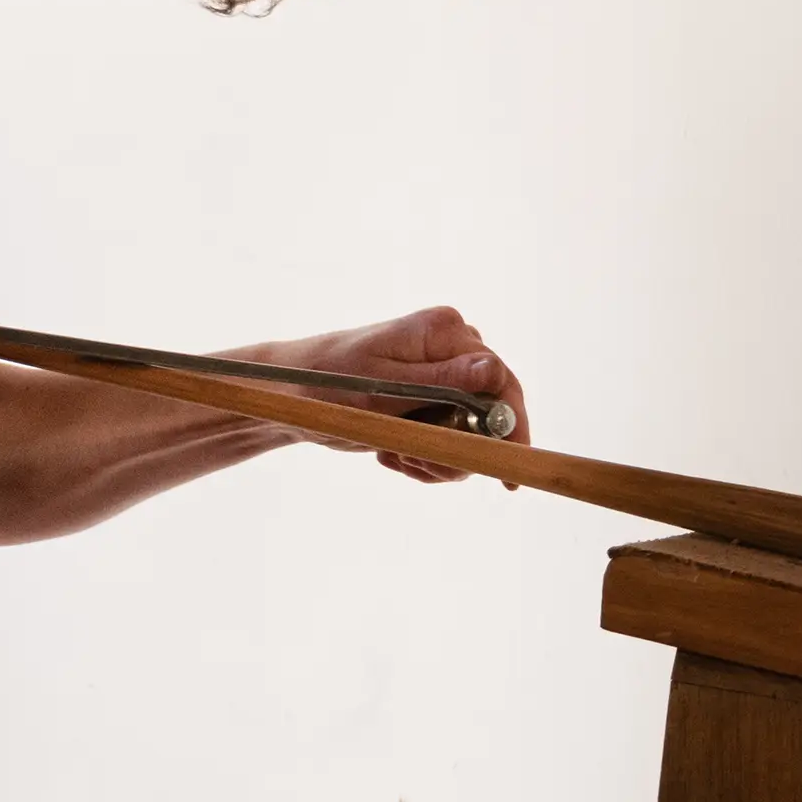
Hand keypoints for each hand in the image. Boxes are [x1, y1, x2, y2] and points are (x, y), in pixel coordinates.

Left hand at [249, 304, 529, 481]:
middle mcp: (452, 346)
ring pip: (471, 434)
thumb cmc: (329, 384)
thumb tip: (496, 370)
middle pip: (490, 413)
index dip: (513, 427)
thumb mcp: (385, 388)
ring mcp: (444, 372)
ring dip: (436, 456)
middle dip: (458, 448)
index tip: (511, 470)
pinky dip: (425, 455)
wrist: (289, 394)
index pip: (502, 381)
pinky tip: (392, 453)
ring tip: (395, 454)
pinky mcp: (433, 397)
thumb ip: (444, 381)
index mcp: (445, 331)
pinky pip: (451, 439)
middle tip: (412, 459)